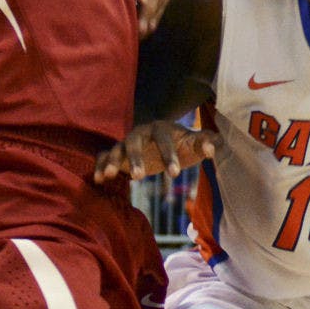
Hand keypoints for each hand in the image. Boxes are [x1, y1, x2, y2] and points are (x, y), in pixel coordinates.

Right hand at [94, 121, 220, 182]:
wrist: (165, 144)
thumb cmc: (183, 145)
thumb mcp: (195, 144)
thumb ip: (208, 143)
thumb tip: (211, 150)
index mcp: (161, 128)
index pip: (164, 138)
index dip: (169, 154)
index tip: (176, 174)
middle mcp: (141, 132)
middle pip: (135, 141)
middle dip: (136, 158)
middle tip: (141, 177)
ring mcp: (127, 142)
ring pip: (117, 148)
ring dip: (113, 160)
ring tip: (109, 175)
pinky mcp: (117, 154)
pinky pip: (104, 157)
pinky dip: (100, 166)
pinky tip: (98, 180)